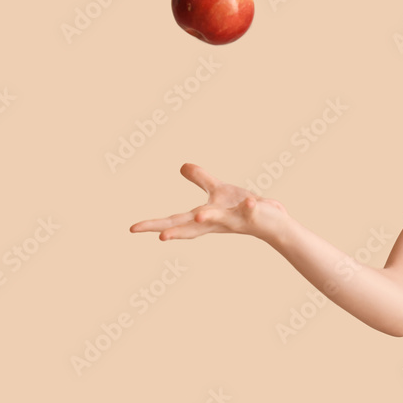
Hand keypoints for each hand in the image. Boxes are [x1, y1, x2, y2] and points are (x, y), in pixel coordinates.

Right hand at [129, 163, 288, 241]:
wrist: (271, 221)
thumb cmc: (241, 208)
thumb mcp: (218, 191)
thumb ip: (200, 179)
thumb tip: (181, 166)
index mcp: (204, 217)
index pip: (175, 222)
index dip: (154, 225)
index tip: (132, 229)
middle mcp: (216, 222)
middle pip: (191, 228)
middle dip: (175, 231)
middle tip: (159, 237)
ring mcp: (234, 219)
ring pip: (220, 220)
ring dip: (209, 218)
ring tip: (197, 216)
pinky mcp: (253, 215)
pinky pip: (250, 210)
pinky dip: (249, 207)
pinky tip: (249, 202)